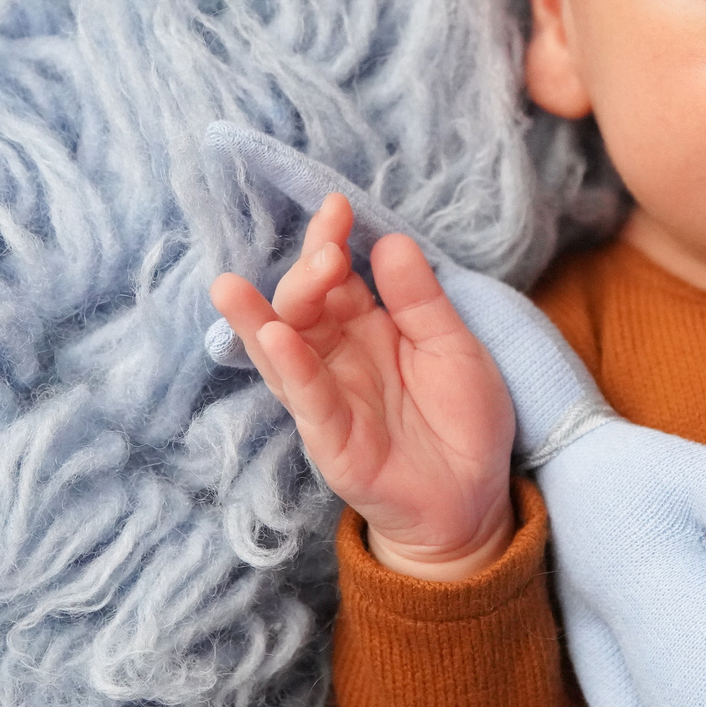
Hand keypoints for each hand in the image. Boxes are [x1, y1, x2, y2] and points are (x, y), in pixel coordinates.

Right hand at [210, 193, 515, 578]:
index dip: (329, 241)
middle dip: (306, 272)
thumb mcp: (455, 347)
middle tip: (327, 249)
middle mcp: (338, 357)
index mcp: (368, 327)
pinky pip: (305, 399)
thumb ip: (420, 300)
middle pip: (302, 307)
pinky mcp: (330, 440)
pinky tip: (275, 337)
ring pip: (282, 352)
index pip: (334, 277)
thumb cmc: (462, 420)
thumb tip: (391, 241)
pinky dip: (290, 367)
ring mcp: (328, 398)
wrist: (473, 499)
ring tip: (232, 286)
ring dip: (259, 318)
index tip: (337, 207)